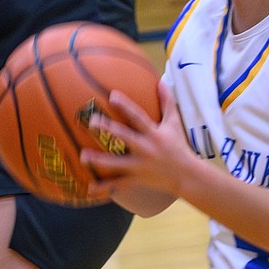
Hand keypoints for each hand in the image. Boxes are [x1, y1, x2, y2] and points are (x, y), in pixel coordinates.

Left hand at [79, 81, 192, 198]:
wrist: (187, 175)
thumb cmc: (178, 146)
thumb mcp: (174, 123)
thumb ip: (167, 101)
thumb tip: (160, 81)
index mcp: (154, 134)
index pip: (138, 117)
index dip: (126, 106)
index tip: (112, 96)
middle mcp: (146, 149)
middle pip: (125, 138)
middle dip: (108, 130)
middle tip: (91, 122)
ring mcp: (140, 166)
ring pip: (117, 164)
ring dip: (99, 161)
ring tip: (82, 156)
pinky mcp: (137, 180)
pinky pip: (118, 185)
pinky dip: (104, 187)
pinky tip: (89, 187)